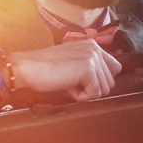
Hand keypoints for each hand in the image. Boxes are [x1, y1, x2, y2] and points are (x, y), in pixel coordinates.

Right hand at [7, 40, 121, 101]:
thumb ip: (90, 67)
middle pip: (110, 82)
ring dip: (85, 92)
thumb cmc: (45, 68)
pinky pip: (95, 94)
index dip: (99, 80)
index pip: (114, 68)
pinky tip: (67, 86)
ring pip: (104, 90)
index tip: (81, 80)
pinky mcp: (88, 69)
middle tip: (70, 81)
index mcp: (92, 45)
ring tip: (68, 82)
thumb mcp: (72, 62)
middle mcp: (95, 49)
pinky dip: (80, 96)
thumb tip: (104, 85)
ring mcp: (93, 58)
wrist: (28, 68)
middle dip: (91, 88)